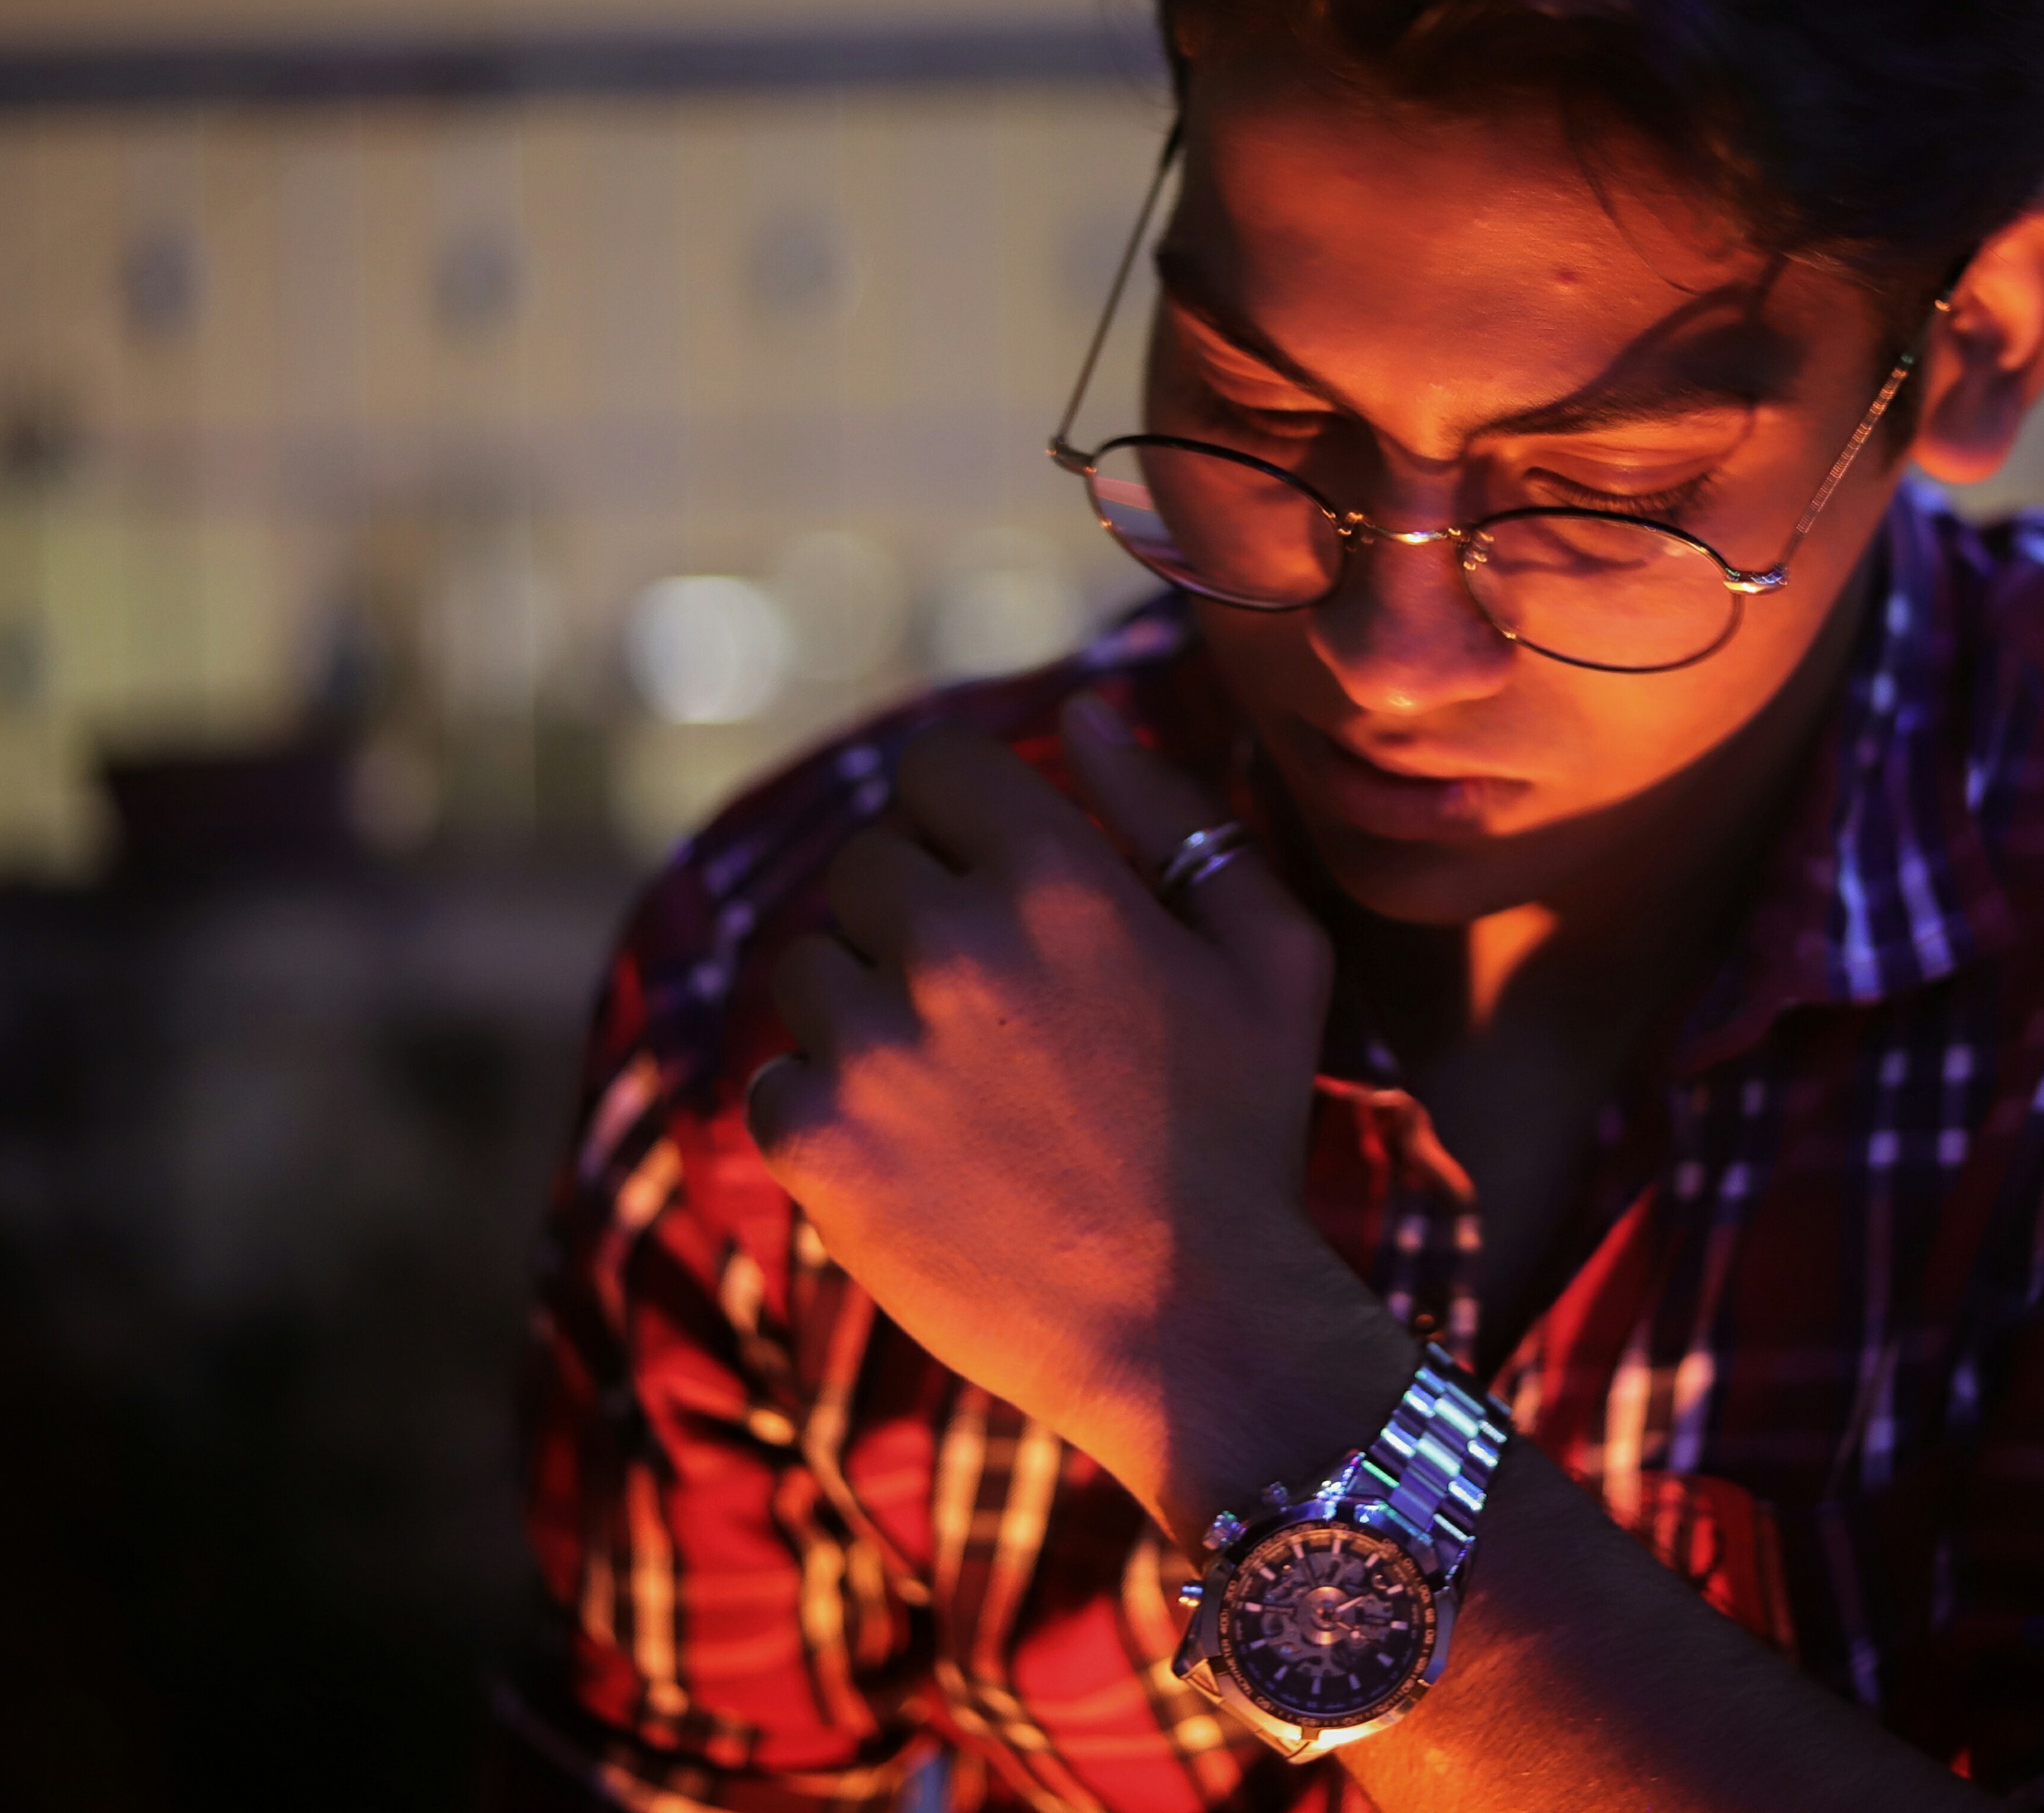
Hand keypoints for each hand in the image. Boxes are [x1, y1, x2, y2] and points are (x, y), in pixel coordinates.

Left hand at [745, 698, 1412, 1531]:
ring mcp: (872, 1047)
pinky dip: (827, 1110)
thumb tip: (1082, 711)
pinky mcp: (816, 1144)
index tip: (992, 881)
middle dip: (915, 915)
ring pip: (808, 966)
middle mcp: (953, 944)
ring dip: (863, 1008)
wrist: (1193, 1332)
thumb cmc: (1242, 1132)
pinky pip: (774, 1079)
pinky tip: (915, 1156)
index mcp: (1058, 879)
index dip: (962, 818)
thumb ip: (1176, 811)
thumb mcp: (1269, 952)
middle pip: (868, 864)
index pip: (937, 767)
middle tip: (987, 1008)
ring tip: (953, 1087)